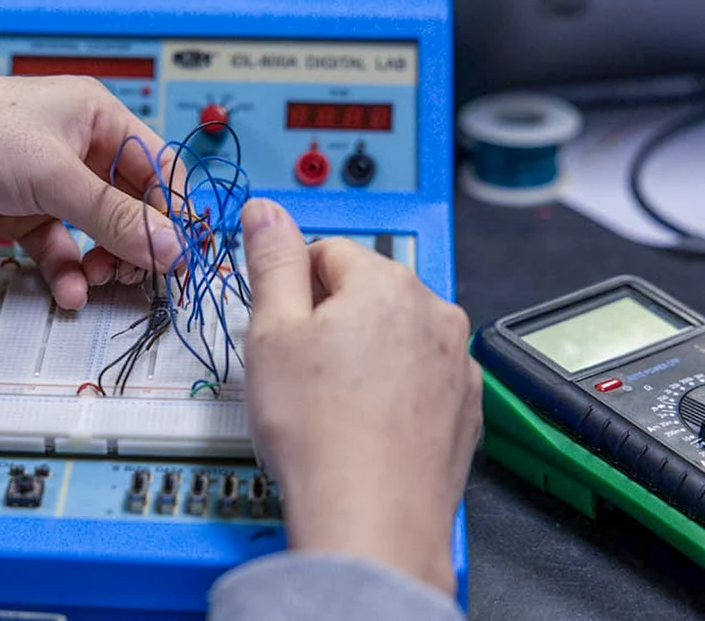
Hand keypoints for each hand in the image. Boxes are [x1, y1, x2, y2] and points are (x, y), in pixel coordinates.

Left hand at [0, 66, 184, 309]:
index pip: (160, 170)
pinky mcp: (22, 213)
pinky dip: (65, 270)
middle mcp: (81, 149)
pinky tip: (67, 291)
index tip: (179, 260)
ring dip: (102, 262)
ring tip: (97, 281)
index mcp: (101, 119)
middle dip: (136, 245)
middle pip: (132, 207)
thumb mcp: (54, 176)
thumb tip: (172, 249)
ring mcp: (51, 184)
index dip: (174, 215)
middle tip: (137, 278)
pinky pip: (60, 247)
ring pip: (97, 233)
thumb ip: (115, 217)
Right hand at [240, 198, 480, 594]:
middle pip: (365, 293)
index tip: (276, 325)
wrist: (370, 518)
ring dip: (361, 355)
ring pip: (394, 338)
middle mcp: (435, 314)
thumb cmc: (319, 429)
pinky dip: (391, 393)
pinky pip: (418, 381)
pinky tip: (362, 425)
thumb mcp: (271, 332)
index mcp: (387, 284)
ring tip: (329, 403)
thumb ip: (271, 260)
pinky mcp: (464, 411)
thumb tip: (265, 211)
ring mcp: (456, 365)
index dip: (290, 286)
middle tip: (296, 369)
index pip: (327, 251)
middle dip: (328, 318)